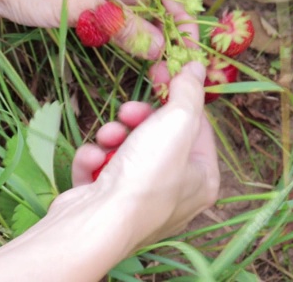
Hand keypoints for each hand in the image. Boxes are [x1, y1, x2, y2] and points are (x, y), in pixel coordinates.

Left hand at [0, 0, 198, 58]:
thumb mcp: (77, 5)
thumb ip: (120, 26)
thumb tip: (157, 49)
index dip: (182, 15)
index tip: (190, 48)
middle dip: (165, 27)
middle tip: (174, 63)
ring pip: (133, 5)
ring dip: (144, 33)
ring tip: (157, 64)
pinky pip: (112, 11)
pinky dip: (122, 30)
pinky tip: (134, 51)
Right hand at [66, 62, 219, 247]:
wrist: (96, 223)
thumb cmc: (146, 176)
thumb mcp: (176, 123)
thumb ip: (188, 93)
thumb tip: (198, 68)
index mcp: (202, 179)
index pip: (197, 127)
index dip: (178, 97)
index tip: (162, 72)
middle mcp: (174, 195)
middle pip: (159, 138)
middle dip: (138, 120)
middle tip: (128, 111)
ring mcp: (137, 202)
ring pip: (126, 152)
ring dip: (112, 137)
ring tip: (106, 139)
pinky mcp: (105, 205)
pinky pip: (101, 171)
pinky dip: (93, 162)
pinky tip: (90, 161)